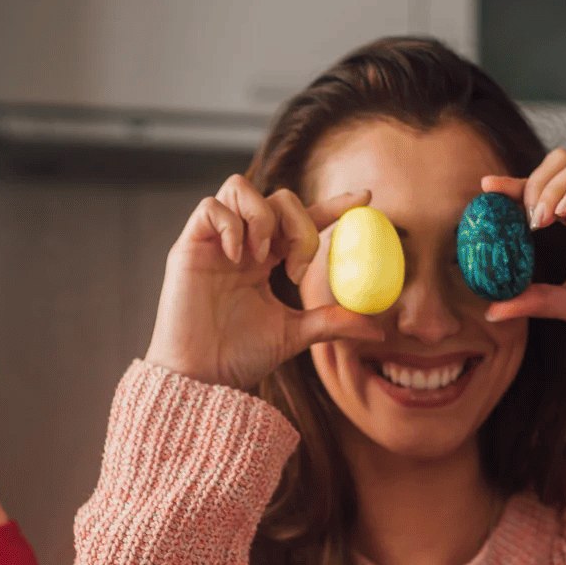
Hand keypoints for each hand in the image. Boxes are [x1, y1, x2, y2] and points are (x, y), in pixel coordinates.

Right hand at [145, 175, 385, 390]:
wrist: (202, 377)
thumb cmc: (239, 357)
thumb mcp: (294, 335)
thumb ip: (331, 322)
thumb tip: (376, 327)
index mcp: (266, 259)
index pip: (301, 220)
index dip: (332, 205)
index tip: (364, 199)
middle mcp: (242, 244)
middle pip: (277, 197)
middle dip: (298, 222)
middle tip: (296, 266)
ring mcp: (215, 241)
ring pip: (241, 187)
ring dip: (263, 215)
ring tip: (262, 255)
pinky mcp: (189, 245)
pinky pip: (211, 207)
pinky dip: (231, 224)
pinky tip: (237, 256)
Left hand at [481, 151, 565, 346]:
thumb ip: (535, 300)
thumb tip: (492, 309)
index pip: (542, 191)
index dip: (513, 186)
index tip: (486, 191)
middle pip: (556, 165)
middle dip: (531, 184)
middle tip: (522, 219)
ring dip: (551, 187)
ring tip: (540, 220)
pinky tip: (562, 214)